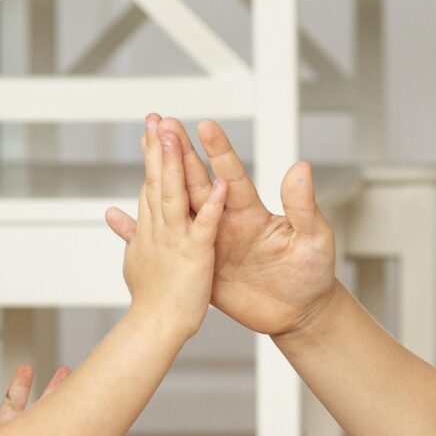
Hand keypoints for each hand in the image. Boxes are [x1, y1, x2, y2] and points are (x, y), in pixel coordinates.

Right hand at [108, 118, 336, 340]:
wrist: (298, 312)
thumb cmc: (312, 275)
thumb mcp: (313, 239)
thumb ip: (303, 205)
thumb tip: (301, 168)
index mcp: (252, 212)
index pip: (231, 175)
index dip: (218, 152)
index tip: (204, 126)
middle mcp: (228, 221)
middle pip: (198, 182)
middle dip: (181, 153)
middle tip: (164, 123)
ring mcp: (211, 242)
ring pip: (179, 205)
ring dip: (160, 178)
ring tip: (145, 149)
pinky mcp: (199, 265)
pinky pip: (168, 243)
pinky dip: (143, 231)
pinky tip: (122, 214)